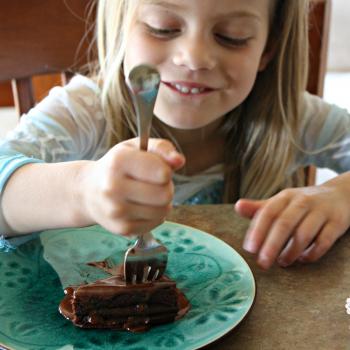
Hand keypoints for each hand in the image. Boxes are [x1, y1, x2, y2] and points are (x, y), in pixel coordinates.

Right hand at [78, 138, 184, 234]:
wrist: (88, 191)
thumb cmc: (118, 166)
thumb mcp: (137, 147)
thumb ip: (162, 148)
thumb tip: (179, 161)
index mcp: (118, 162)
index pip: (163, 173)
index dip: (166, 170)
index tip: (156, 168)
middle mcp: (113, 187)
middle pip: (165, 194)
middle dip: (165, 187)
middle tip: (153, 183)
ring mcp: (116, 211)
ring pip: (163, 211)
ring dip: (162, 202)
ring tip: (147, 194)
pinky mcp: (121, 228)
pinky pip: (156, 222)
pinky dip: (154, 215)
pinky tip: (141, 206)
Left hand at [235, 173, 349, 268]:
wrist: (339, 196)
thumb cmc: (302, 204)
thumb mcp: (281, 202)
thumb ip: (259, 208)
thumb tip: (237, 206)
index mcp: (285, 197)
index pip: (268, 212)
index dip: (258, 231)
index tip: (249, 249)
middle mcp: (302, 202)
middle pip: (284, 224)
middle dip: (271, 246)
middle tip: (263, 263)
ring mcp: (321, 212)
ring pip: (304, 234)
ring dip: (291, 252)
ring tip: (282, 262)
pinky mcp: (337, 223)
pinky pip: (324, 242)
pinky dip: (311, 253)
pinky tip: (302, 259)